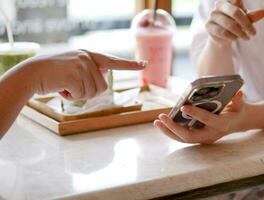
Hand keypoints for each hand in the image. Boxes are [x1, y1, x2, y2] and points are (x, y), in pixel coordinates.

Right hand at [25, 50, 145, 99]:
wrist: (32, 73)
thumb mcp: (74, 65)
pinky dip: (71, 96)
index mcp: (89, 55)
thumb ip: (90, 68)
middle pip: (102, 86)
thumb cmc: (53, 73)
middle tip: (71, 85)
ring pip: (93, 92)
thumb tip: (105, 73)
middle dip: (88, 91)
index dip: (130, 64)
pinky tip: (60, 87)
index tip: (144, 64)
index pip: (114, 61)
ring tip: (65, 84)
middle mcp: (88, 58)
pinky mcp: (75, 75)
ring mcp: (82, 66)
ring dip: (79, 94)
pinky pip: (81, 95)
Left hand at [154, 91, 250, 143]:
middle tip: (161, 117)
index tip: (183, 107)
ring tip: (157, 122)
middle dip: (173, 127)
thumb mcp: (240, 105)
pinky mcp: (198, 138)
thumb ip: (238, 100)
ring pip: (183, 139)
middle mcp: (211, 135)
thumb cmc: (237, 110)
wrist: (238, 122)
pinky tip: (162, 124)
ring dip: (169, 131)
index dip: (195, 114)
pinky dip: (171, 132)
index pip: (207, 120)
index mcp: (221, 125)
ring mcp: (204, 138)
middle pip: (189, 135)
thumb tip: (238, 94)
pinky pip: (183, 137)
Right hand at [206, 0, 263, 44]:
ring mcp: (212, 15)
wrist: (222, 36)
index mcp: (229, 0)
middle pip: (235, 12)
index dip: (240, 2)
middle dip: (246, 24)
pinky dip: (231, 37)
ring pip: (229, 25)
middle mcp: (219, 5)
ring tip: (246, 38)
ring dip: (240, 33)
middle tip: (254, 33)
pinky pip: (222, 32)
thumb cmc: (236, 23)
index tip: (243, 0)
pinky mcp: (208, 25)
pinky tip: (235, 39)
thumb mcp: (246, 20)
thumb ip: (253, 16)